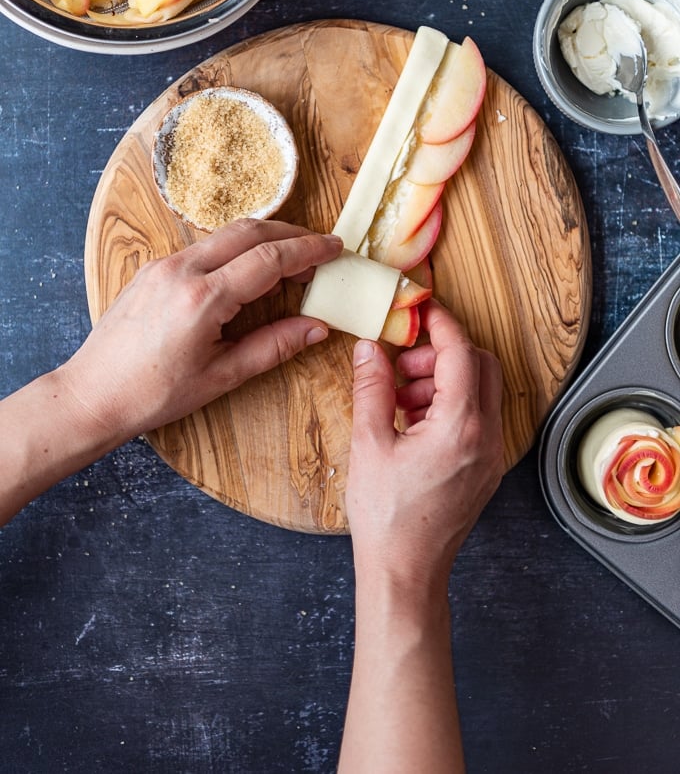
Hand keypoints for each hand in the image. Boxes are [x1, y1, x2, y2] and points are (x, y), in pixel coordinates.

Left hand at [60, 219, 342, 439]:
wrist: (93, 394)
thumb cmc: (154, 394)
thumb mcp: (223, 375)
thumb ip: (274, 345)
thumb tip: (317, 327)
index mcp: (203, 298)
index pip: (269, 258)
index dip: (309, 250)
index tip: (335, 248)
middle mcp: (182, 270)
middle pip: (250, 231)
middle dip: (291, 234)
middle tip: (320, 249)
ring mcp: (163, 265)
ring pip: (225, 234)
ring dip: (263, 239)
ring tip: (291, 261)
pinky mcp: (152, 269)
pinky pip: (204, 246)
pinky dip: (235, 248)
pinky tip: (249, 269)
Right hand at [347, 299, 503, 590]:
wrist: (406, 572)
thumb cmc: (387, 518)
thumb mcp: (369, 445)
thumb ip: (372, 389)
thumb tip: (369, 349)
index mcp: (461, 427)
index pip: (461, 353)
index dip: (441, 324)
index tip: (421, 309)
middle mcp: (486, 438)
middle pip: (481, 366)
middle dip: (441, 353)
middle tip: (402, 362)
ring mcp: (490, 455)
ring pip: (481, 391)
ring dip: (443, 379)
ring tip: (399, 398)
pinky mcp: (484, 469)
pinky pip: (476, 418)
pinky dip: (449, 405)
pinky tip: (411, 421)